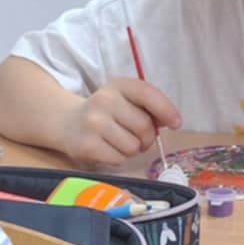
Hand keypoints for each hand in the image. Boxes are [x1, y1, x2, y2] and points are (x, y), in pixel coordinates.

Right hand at [60, 79, 180, 168]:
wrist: (67, 123)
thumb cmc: (105, 113)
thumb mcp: (124, 100)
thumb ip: (148, 107)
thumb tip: (171, 121)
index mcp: (118, 85)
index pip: (147, 93)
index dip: (166, 109)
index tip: (176, 123)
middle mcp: (104, 100)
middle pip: (144, 126)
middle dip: (147, 138)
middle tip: (139, 139)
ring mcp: (94, 123)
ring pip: (133, 146)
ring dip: (132, 149)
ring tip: (120, 143)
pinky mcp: (87, 145)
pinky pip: (119, 159)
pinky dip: (119, 158)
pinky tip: (109, 150)